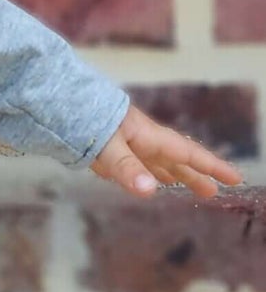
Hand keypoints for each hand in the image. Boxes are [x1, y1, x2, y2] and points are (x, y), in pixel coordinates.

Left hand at [89, 103, 246, 204]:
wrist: (55, 99)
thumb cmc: (83, 118)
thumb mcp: (106, 145)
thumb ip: (127, 168)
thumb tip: (150, 191)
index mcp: (148, 136)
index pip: (188, 154)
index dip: (212, 167)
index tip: (234, 178)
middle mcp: (141, 139)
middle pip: (175, 161)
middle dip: (195, 176)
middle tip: (214, 193)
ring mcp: (125, 143)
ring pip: (157, 162)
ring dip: (174, 176)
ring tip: (191, 188)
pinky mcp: (108, 147)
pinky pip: (136, 163)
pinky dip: (148, 173)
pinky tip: (149, 179)